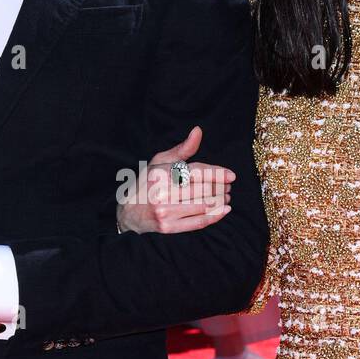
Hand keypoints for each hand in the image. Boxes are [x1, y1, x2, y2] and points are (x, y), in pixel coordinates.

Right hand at [117, 125, 234, 234]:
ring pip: (203, 206)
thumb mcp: (160, 161)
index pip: (196, 172)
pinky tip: (224, 211)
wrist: (128, 212)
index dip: (217, 174)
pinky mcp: (168, 227)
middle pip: (202, 189)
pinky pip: (198, 222)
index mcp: (161, 174)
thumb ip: (183, 148)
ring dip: (220, 201)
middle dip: (220, 188)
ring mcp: (164, 212)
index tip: (231, 176)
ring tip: (226, 197)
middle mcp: (162, 193)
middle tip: (228, 187)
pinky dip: (215, 216)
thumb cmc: (147, 183)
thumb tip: (198, 131)